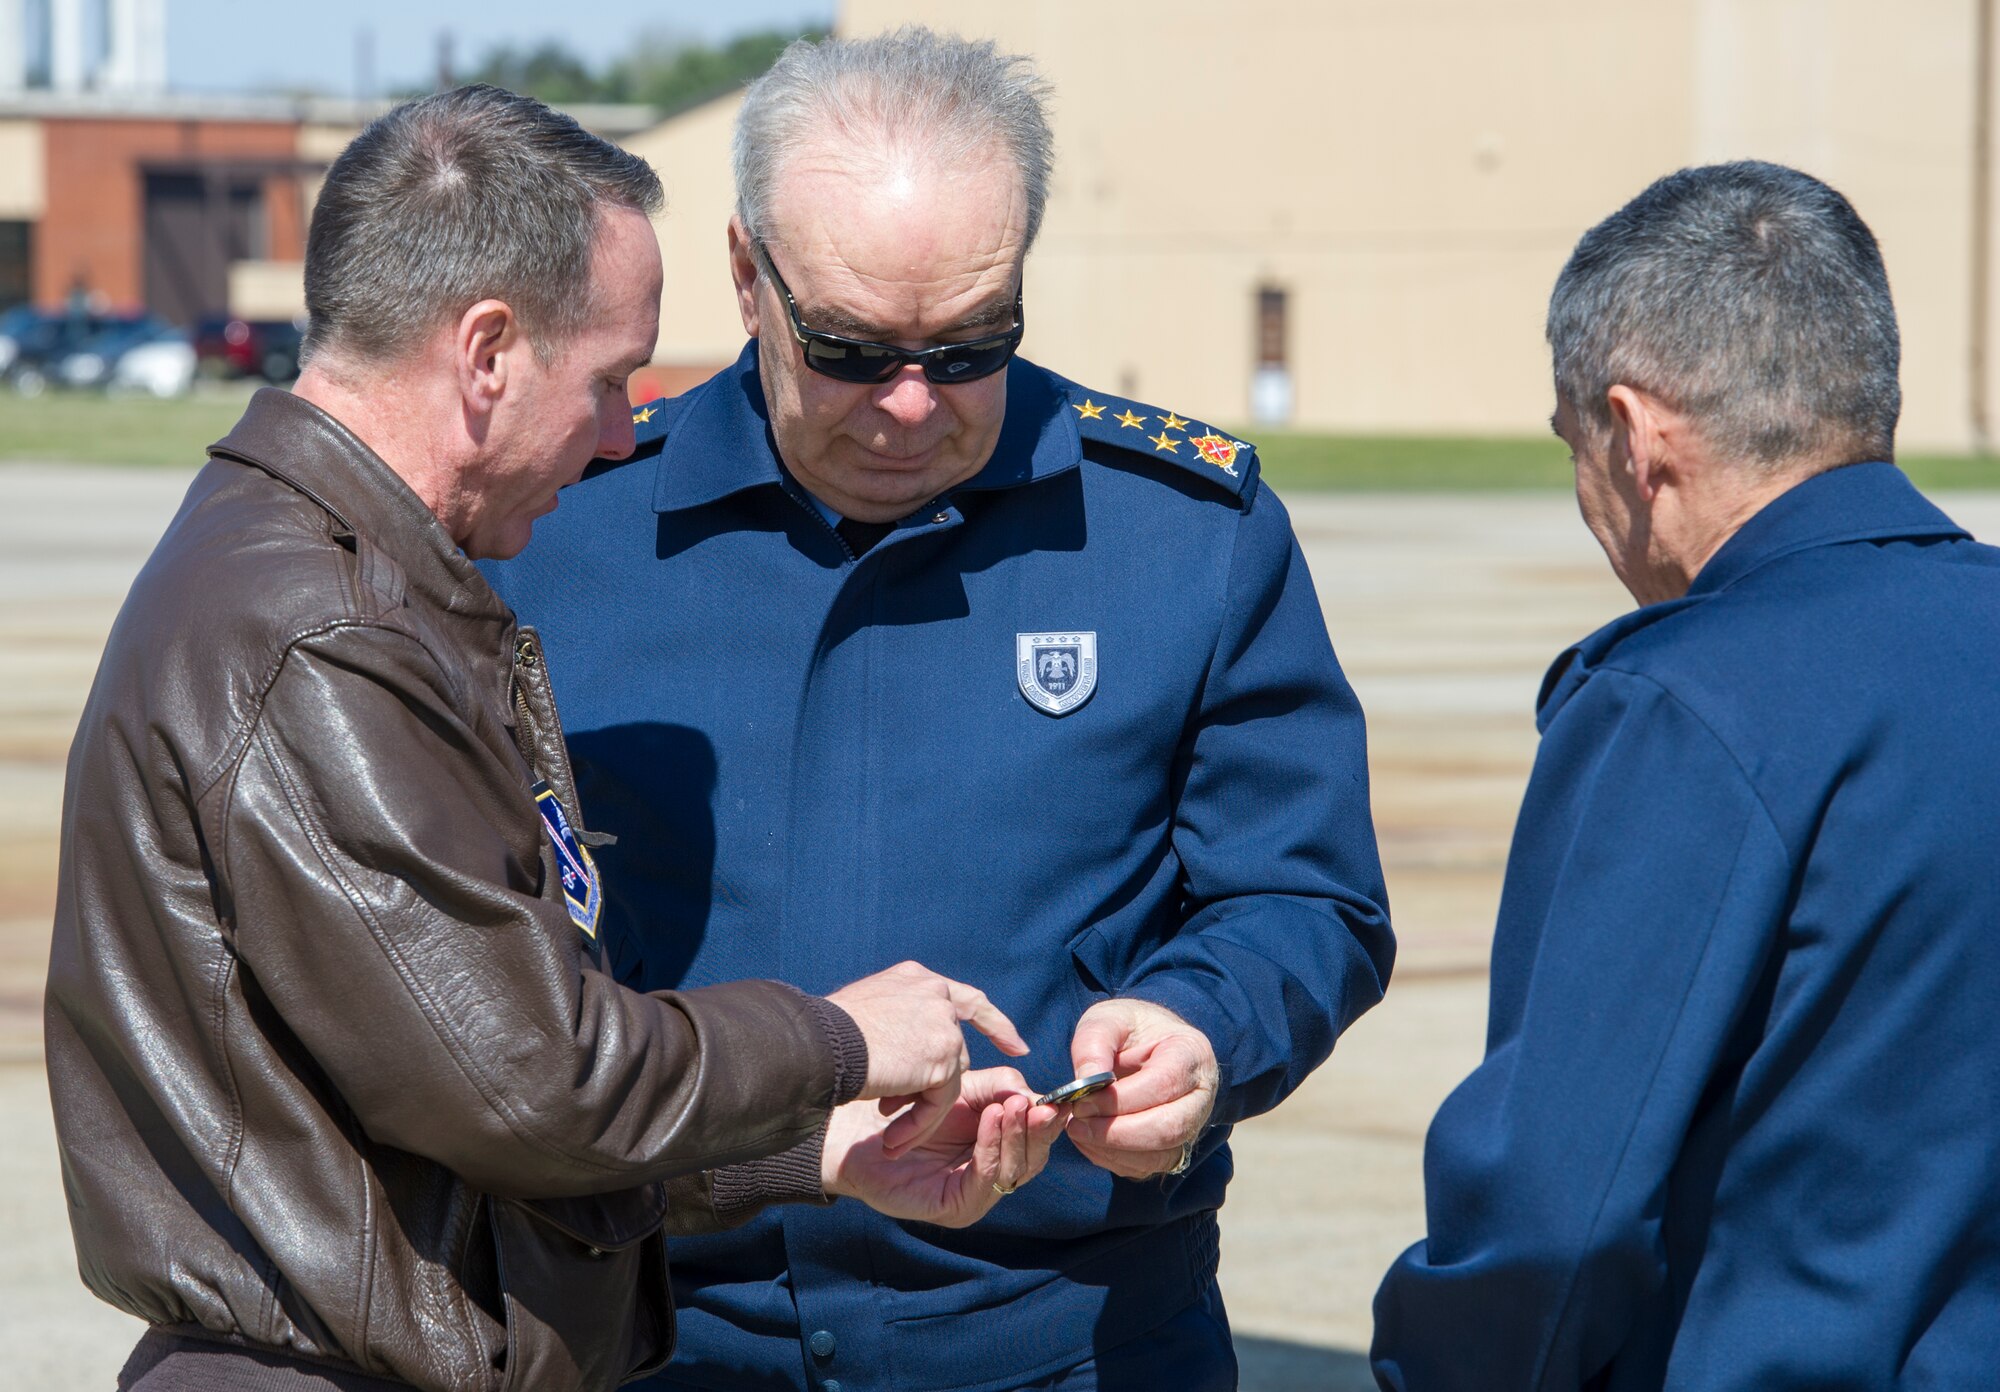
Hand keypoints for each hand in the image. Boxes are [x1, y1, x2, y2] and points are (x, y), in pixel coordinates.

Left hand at [822, 1067, 1066, 1227]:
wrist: (861, 1132)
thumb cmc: (912, 1109)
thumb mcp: (966, 1091)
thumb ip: (1001, 1088)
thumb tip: (1036, 1095)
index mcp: (1000, 1150)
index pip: (1036, 1139)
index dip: (1049, 1120)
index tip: (1058, 1099)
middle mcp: (993, 1178)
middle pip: (1032, 1159)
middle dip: (1039, 1131)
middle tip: (1042, 1106)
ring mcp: (976, 1197)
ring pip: (1013, 1170)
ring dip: (1017, 1135)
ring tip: (1015, 1106)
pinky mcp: (957, 1208)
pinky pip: (984, 1178)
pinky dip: (991, 1146)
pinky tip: (991, 1119)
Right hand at [826, 961, 1028, 1154]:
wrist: (815, 1044)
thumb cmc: (819, 1034)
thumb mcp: (863, 1013)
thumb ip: (895, 1021)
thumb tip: (905, 1047)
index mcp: (915, 980)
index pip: (966, 999)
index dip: (994, 1023)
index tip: (1016, 1046)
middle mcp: (934, 995)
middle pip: (956, 1047)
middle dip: (939, 1082)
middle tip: (904, 1110)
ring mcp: (942, 1025)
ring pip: (948, 1079)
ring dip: (918, 1108)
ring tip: (884, 1125)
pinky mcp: (942, 1059)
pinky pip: (940, 1102)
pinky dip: (917, 1125)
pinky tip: (892, 1139)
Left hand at [1065, 998, 1218, 1179]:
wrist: (1144, 1044)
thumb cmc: (1128, 1029)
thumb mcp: (1107, 1019)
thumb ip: (1093, 1044)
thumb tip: (1084, 1081)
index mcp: (1191, 1053)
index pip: (1164, 1084)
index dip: (1120, 1100)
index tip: (1081, 1101)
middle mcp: (1201, 1094)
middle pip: (1169, 1128)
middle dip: (1116, 1133)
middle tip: (1076, 1123)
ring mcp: (1192, 1125)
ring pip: (1160, 1156)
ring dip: (1112, 1150)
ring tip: (1077, 1130)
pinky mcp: (1174, 1148)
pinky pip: (1147, 1167)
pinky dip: (1113, 1160)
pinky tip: (1088, 1140)